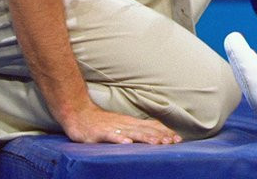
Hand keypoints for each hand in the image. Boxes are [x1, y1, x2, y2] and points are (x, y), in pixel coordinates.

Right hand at [62, 102, 181, 144]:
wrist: (79, 113)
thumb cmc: (101, 122)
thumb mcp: (122, 125)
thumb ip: (137, 129)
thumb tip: (156, 134)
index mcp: (131, 123)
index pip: (152, 127)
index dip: (165, 133)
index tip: (178, 139)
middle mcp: (125, 124)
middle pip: (146, 130)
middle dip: (160, 136)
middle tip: (173, 142)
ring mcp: (113, 128)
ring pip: (132, 133)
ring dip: (146, 138)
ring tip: (157, 143)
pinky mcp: (100, 133)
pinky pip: (111, 136)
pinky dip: (119, 139)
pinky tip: (127, 143)